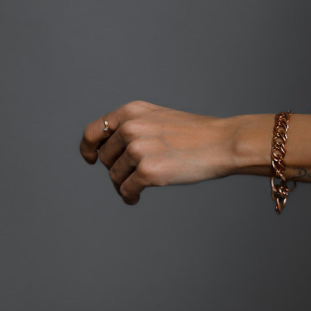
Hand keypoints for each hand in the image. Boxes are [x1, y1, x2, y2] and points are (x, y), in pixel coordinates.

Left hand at [79, 100, 235, 204]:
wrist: (222, 143)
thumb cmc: (196, 133)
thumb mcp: (159, 118)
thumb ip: (133, 127)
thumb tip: (107, 152)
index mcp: (131, 112)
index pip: (94, 131)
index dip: (88, 148)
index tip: (90, 158)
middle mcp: (130, 128)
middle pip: (105, 158)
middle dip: (116, 168)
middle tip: (134, 174)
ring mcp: (138, 149)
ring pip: (114, 176)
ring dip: (124, 184)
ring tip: (139, 186)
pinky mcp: (147, 171)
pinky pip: (125, 190)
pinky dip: (128, 196)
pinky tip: (135, 198)